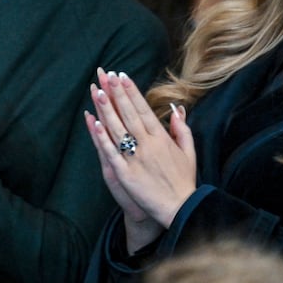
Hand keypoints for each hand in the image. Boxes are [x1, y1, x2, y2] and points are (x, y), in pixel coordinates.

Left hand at [85, 67, 196, 251]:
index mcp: (162, 138)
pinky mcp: (126, 173)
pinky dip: (102, 137)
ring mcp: (136, 158)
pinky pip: (111, 152)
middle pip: (129, 114)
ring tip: (97, 91)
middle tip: (106, 74)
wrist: (181, 208)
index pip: (144, 109)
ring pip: (118, 129)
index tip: (122, 75)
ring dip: (107, 109)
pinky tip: (94, 123)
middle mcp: (148, 145)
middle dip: (117, 93)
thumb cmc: (184, 181)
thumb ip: (181, 129)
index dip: (132, 92)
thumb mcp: (188, 152)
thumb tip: (176, 108)